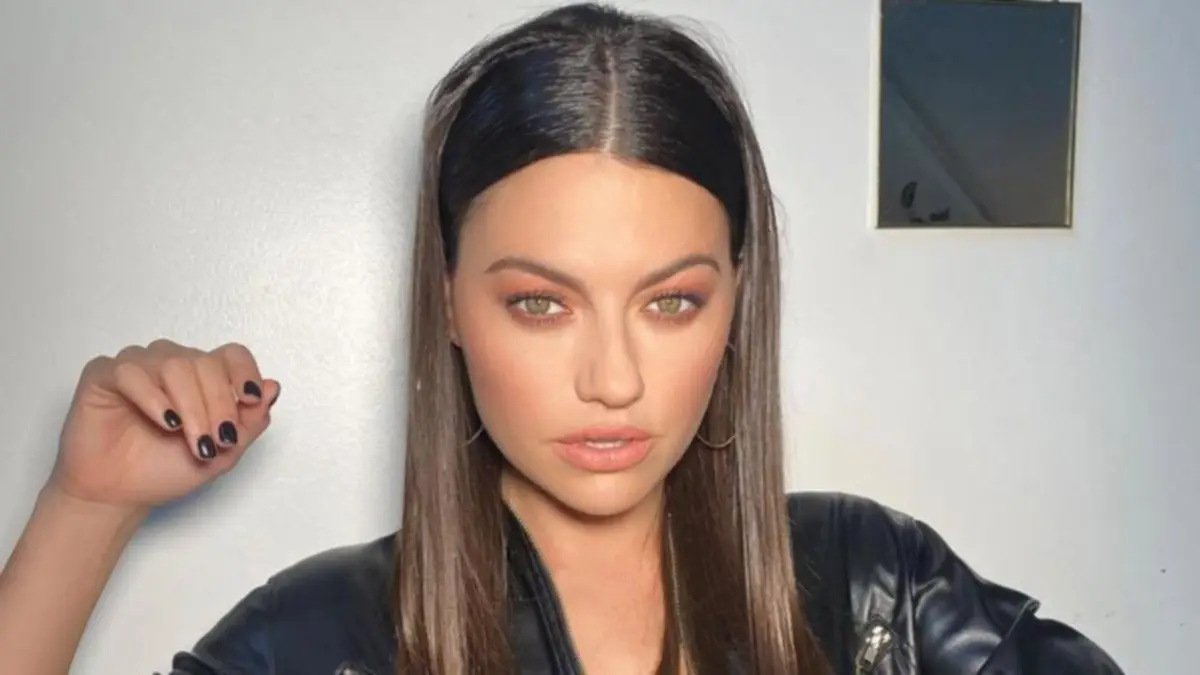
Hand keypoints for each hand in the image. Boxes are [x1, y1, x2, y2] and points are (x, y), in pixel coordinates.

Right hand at [49, 339, 279, 512]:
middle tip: (216, 440)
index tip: (250, 400)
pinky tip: (165, 421)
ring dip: (189, 404)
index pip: (232, 355)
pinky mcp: (104, 375)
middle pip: (205, 362)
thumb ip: (250, 422)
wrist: (119, 496)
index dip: (245, 373)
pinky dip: (152, 396)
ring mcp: (139, 366)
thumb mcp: (223, 454)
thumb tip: (273, 387)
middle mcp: (173, 364)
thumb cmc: (164, 471)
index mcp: (203, 377)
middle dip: (217, 404)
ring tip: (188, 436)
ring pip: (173, 363)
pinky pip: (131, 371)